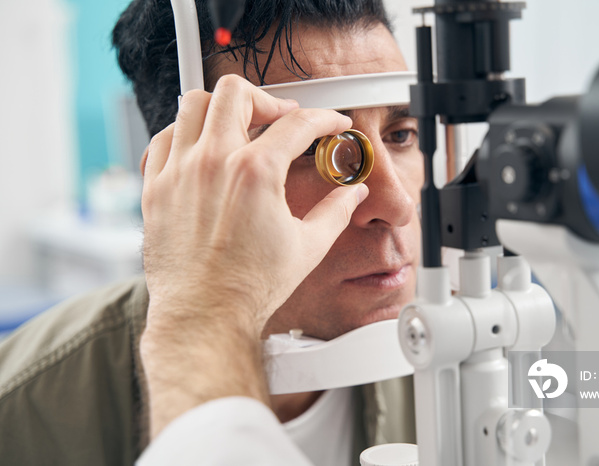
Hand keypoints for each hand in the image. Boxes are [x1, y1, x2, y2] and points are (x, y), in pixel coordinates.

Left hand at [139, 75, 367, 437]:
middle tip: (281, 119)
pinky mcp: (156, 188)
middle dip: (268, 99)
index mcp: (255, 172)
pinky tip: (200, 147)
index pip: (298, 123)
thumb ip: (337, 212)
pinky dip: (183, 132)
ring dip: (223, 107)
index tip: (332, 124)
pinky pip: (162, 138)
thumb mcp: (308, 246)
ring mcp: (179, 171)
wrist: (205, 315)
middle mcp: (213, 162)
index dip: (325, 119)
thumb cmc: (251, 287)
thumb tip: (353, 194)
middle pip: (238, 92)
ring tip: (239, 125)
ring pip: (194, 104)